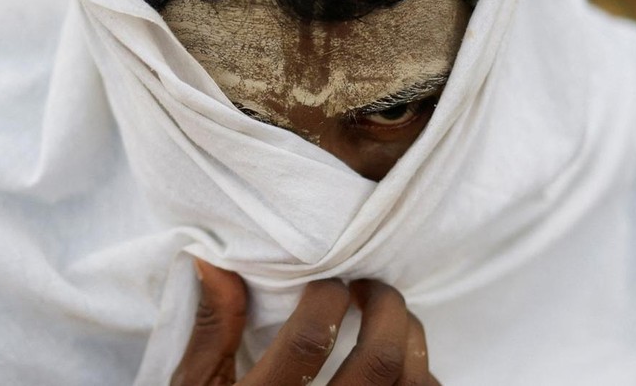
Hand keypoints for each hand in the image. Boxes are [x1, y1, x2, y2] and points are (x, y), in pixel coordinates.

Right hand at [171, 260, 440, 384]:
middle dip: (385, 307)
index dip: (327, 296)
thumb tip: (216, 262)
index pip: (310, 341)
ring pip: (411, 384)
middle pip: (379, 360)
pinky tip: (401, 364)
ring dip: (411, 339)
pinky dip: (421, 377)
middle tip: (369, 288)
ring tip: (391, 321)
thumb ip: (213, 331)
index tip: (328, 283)